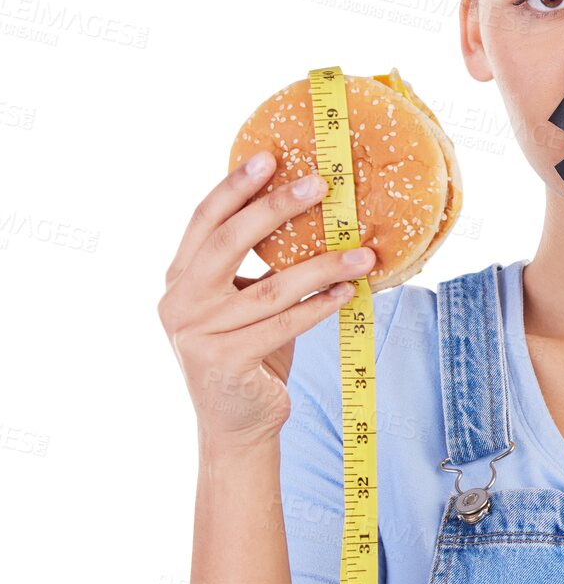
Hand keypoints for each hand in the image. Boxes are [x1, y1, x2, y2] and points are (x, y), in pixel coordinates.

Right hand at [157, 150, 375, 451]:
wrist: (237, 427)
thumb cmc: (251, 356)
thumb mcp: (244, 305)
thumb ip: (256, 267)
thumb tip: (309, 214)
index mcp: (179, 279)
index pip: (204, 221)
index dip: (235, 186)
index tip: (269, 156)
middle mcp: (180, 302)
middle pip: (229, 241)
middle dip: (277, 207)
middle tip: (321, 183)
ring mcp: (197, 333)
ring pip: (272, 288)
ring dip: (324, 266)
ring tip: (363, 252)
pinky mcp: (224, 361)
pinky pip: (284, 324)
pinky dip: (320, 307)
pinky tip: (348, 291)